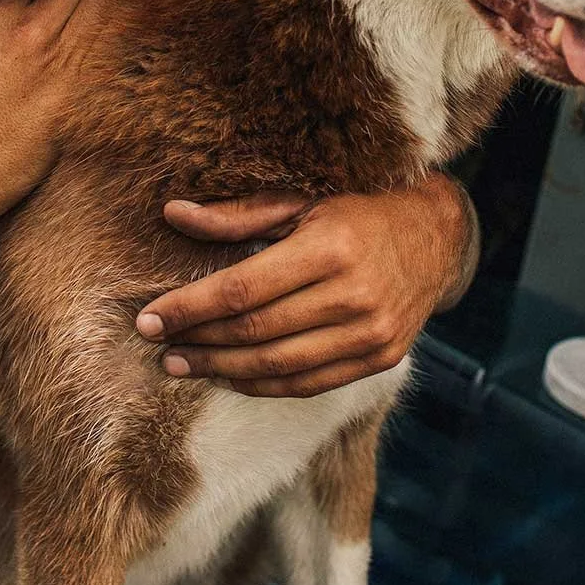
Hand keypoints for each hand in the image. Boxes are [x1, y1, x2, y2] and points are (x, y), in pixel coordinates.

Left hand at [133, 175, 476, 396]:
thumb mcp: (301, 201)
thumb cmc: (357, 212)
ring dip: (221, 369)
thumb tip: (173, 215)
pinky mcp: (381, 359)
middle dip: (198, 341)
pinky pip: (308, 383)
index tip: (149, 319)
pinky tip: (229, 375)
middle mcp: (354, 293)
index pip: (241, 288)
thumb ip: (237, 215)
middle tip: (158, 345)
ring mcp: (371, 333)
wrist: (435, 240)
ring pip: (278, 365)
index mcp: (330, 246)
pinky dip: (262, 384)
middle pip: (256, 331)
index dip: (189, 308)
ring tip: (182, 365)